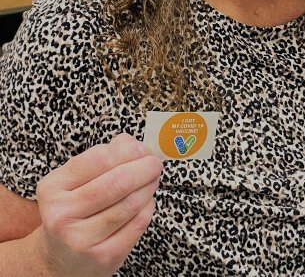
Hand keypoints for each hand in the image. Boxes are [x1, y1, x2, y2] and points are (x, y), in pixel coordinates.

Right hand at [33, 133, 162, 276]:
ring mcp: (81, 239)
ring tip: (153, 178)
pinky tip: (146, 200)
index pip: (99, 158)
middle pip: (118, 182)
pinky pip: (138, 223)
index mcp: (53, 187)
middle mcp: (62, 214)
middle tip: (154, 163)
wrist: (61, 259)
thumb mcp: (74, 182)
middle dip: (144, 167)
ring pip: (131, 203)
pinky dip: (148, 206)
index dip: (128, 150)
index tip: (142, 148)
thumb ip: (101, 158)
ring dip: (149, 185)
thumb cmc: (73, 211)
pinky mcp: (103, 256)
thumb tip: (130, 142)